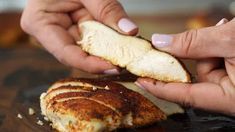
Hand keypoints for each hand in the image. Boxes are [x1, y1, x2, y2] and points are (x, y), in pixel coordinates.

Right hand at [21, 0, 137, 73]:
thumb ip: (107, 9)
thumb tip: (130, 31)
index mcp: (41, 22)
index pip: (66, 54)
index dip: (90, 64)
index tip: (114, 67)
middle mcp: (51, 32)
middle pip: (79, 54)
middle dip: (103, 60)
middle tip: (126, 63)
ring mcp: (65, 30)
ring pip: (88, 49)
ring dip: (108, 53)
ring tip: (127, 55)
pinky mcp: (77, 28)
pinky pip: (93, 39)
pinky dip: (108, 42)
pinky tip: (122, 45)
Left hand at [136, 18, 234, 115]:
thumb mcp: (230, 40)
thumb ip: (194, 43)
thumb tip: (162, 43)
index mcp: (231, 98)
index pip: (185, 95)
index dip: (160, 88)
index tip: (140, 80)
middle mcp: (232, 95)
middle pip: (196, 78)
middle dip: (191, 55)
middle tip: (187, 40)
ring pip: (206, 66)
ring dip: (208, 47)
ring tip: (222, 33)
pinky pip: (216, 61)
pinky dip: (215, 47)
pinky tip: (224, 35)